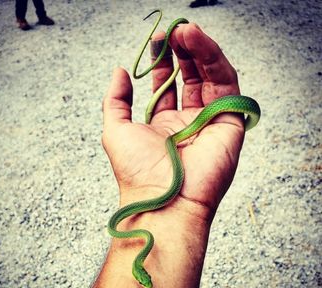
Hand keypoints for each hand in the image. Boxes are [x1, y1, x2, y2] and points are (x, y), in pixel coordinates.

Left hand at [102, 23, 243, 219]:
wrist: (163, 200)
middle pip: (191, 79)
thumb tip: (119, 72)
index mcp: (164, 125)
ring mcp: (210, 122)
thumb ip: (115, 100)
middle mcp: (189, 122)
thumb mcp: (114, 130)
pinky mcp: (230, 122)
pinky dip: (215, 61)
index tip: (157, 41)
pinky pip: (228, 85)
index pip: (167, 87)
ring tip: (185, 31)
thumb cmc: (136, 171)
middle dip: (183, 53)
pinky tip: (198, 42)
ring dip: (200, 51)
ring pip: (211, 78)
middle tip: (173, 32)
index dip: (163, 63)